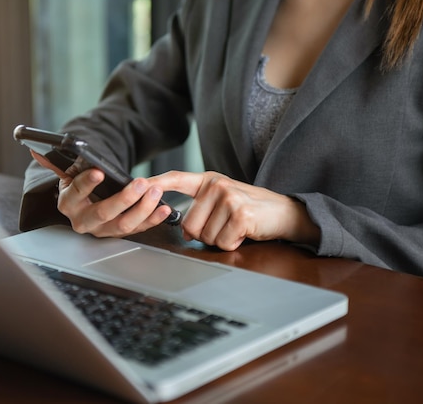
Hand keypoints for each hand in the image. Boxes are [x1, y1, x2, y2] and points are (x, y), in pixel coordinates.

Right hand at [30, 150, 172, 236]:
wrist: (85, 204)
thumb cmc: (77, 185)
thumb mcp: (66, 173)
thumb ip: (55, 161)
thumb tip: (35, 149)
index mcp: (68, 203)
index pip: (76, 192)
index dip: (87, 183)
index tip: (98, 172)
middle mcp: (83, 221)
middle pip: (104, 213)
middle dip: (124, 198)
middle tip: (141, 183)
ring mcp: (103, 230)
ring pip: (124, 224)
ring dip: (143, 208)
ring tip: (156, 191)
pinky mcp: (120, 233)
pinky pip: (139, 228)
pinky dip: (153, 219)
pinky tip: (164, 208)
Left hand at [149, 171, 320, 250]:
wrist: (285, 212)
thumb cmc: (252, 209)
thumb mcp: (225, 200)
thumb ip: (202, 206)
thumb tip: (183, 227)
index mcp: (209, 180)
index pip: (177, 179)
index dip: (156, 183)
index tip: (137, 184)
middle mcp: (217, 185)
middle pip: (189, 225)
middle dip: (206, 234)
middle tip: (226, 225)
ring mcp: (229, 198)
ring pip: (205, 236)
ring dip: (221, 239)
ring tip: (237, 227)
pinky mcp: (240, 214)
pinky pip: (222, 242)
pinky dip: (233, 243)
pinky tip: (245, 232)